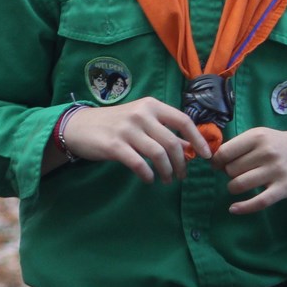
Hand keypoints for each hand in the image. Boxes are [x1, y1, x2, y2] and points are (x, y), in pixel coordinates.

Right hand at [57, 97, 212, 181]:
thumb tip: (191, 146)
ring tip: (166, 180)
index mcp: (151, 105)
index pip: (183, 120)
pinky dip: (148, 174)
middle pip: (172, 142)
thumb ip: (164, 131)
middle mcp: (141, 114)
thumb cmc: (114, 124)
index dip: (198, 139)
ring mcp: (127, 129)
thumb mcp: (141, 121)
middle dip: (181, 163)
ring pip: (158, 154)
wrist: (79, 126)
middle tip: (181, 176)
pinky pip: (139, 164)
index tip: (207, 156)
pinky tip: (149, 179)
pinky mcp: (114, 145)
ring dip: (167, 171)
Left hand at [214, 127, 286, 214]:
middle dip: (228, 174)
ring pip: (239, 185)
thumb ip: (241, 145)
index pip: (225, 152)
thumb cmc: (283, 145)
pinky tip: (233, 209)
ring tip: (239, 185)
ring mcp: (276, 171)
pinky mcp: (284, 188)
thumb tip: (215, 161)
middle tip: (237, 173)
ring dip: (233, 188)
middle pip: (231, 170)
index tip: (218, 165)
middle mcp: (266, 152)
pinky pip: (258, 202)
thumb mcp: (263, 136)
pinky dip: (243, 207)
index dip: (217, 161)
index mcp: (258, 136)